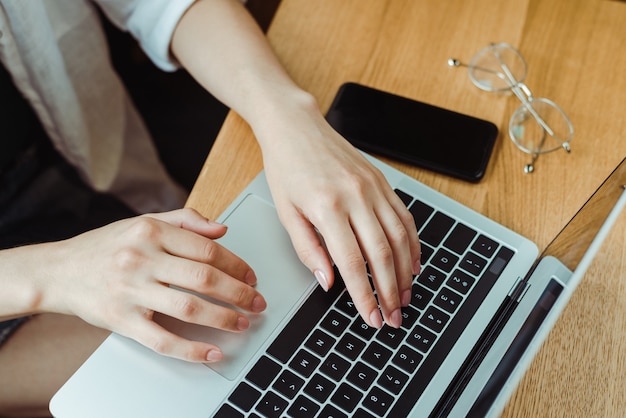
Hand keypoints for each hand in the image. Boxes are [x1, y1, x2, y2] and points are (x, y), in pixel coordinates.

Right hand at [38, 208, 265, 361]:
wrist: (58, 271)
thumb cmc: (105, 246)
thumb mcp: (143, 221)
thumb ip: (186, 220)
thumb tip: (222, 229)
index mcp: (151, 230)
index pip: (207, 249)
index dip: (237, 265)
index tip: (251, 277)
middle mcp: (142, 258)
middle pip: (204, 278)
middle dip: (239, 293)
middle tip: (257, 303)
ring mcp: (131, 291)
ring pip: (189, 308)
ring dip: (223, 319)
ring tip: (242, 323)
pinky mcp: (121, 320)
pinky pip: (162, 339)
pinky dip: (191, 350)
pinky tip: (211, 352)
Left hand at [257, 94, 420, 329]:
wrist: (297, 127)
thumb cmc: (287, 168)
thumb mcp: (287, 213)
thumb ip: (309, 250)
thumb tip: (328, 281)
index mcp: (327, 207)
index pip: (353, 262)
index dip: (365, 295)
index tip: (371, 318)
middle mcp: (356, 196)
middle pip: (382, 254)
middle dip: (390, 291)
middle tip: (393, 317)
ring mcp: (374, 187)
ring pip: (400, 237)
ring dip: (406, 272)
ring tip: (405, 296)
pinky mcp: (382, 181)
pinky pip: (405, 216)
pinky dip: (413, 243)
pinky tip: (413, 262)